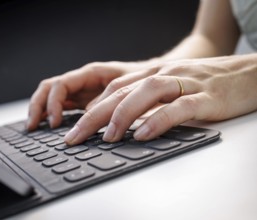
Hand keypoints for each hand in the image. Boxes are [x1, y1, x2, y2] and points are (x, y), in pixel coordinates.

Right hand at [27, 61, 151, 129]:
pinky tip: (50, 125)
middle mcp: (82, 81)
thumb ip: (109, 101)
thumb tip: (91, 116)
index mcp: (90, 73)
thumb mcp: (128, 88)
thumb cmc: (142, 80)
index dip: (53, 104)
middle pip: (49, 89)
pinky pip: (62, 104)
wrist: (153, 79)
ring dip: (41, 110)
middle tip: (34, 126)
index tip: (54, 123)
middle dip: (38, 106)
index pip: (60, 85)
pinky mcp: (84, 99)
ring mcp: (82, 90)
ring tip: (35, 126)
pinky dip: (52, 113)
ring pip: (52, 95)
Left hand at [64, 54, 256, 144]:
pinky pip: (178, 108)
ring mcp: (184, 84)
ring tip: (107, 137)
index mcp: (153, 74)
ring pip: (145, 94)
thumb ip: (148, 100)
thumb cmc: (206, 83)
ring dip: (122, 116)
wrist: (248, 73)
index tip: (76, 128)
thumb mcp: (171, 86)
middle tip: (76, 136)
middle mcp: (163, 75)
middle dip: (94, 116)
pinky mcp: (206, 97)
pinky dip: (159, 120)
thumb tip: (124, 121)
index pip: (114, 89)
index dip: (92, 107)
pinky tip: (144, 134)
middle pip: (121, 92)